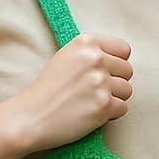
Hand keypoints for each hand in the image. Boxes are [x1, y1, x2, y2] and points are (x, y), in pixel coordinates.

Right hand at [17, 33, 132, 152]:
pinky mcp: (104, 104)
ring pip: (127, 90)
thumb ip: (90, 54)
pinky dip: (110, 115)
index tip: (105, 73)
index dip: (116, 63)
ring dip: (114, 99)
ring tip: (91, 103)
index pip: (124, 49)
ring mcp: (100, 81)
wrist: (31, 116)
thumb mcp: (65, 58)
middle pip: (128, 70)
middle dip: (115, 83)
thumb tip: (118, 60)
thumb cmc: (47, 90)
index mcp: (86, 42)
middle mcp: (95, 58)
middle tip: (94, 92)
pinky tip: (91, 114)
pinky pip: (122, 108)